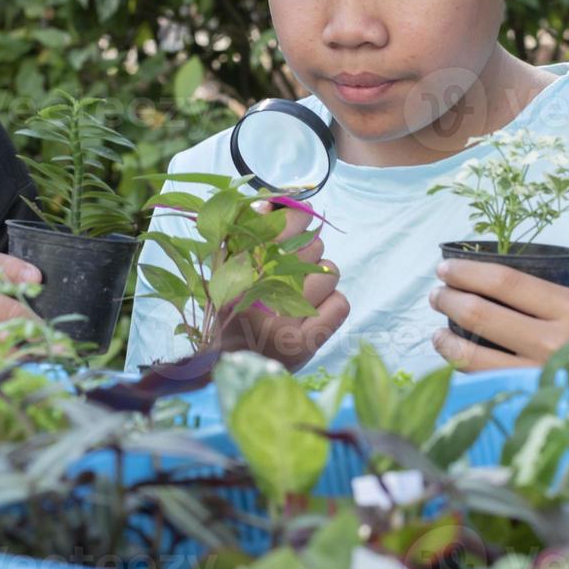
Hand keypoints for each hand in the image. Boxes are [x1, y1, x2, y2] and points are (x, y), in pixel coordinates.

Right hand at [218, 204, 349, 371]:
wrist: (228, 366)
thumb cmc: (231, 308)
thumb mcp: (228, 265)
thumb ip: (248, 231)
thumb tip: (278, 202)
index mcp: (236, 267)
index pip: (285, 223)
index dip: (297, 216)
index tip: (299, 216)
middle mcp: (258, 293)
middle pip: (311, 247)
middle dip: (306, 252)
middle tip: (292, 267)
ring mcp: (283, 321)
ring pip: (329, 272)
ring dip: (319, 278)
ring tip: (301, 292)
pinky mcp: (304, 344)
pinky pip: (340, 303)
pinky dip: (331, 304)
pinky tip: (312, 313)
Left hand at [428, 258, 568, 376]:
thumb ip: (548, 305)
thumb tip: (496, 290)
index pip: (505, 282)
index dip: (468, 273)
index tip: (446, 268)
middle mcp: (553, 340)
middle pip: (482, 314)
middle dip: (449, 300)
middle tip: (436, 295)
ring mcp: (540, 376)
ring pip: (474, 355)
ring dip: (446, 340)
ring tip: (437, 332)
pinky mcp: (532, 404)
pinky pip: (485, 385)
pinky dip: (462, 371)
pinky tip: (453, 362)